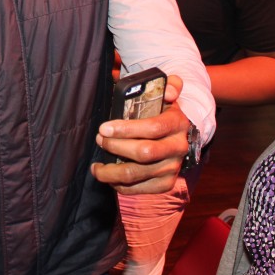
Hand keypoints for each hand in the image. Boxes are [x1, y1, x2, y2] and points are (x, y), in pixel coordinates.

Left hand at [91, 74, 190, 194]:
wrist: (179, 134)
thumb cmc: (163, 111)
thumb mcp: (168, 94)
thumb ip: (170, 85)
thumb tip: (170, 91)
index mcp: (178, 123)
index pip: (152, 128)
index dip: (125, 129)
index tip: (103, 128)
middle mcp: (178, 148)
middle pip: (143, 153)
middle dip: (115, 147)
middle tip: (99, 139)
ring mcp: (173, 168)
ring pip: (137, 174)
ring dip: (111, 171)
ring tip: (96, 166)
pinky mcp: (166, 183)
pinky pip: (139, 189)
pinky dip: (119, 185)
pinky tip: (108, 176)